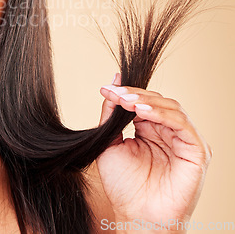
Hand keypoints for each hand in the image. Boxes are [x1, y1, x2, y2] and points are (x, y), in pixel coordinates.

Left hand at [96, 73, 211, 231]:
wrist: (136, 216)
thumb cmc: (123, 185)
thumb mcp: (110, 143)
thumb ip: (110, 116)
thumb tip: (111, 84)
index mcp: (150, 129)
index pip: (142, 102)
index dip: (125, 93)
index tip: (105, 89)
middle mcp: (168, 132)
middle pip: (157, 101)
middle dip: (134, 94)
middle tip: (115, 93)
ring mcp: (183, 140)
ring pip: (171, 108)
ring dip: (147, 101)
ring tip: (126, 102)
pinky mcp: (196, 151)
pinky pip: (182, 125)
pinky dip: (162, 114)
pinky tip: (142, 112)